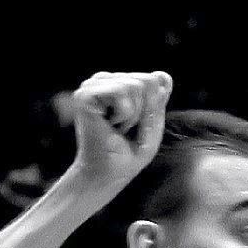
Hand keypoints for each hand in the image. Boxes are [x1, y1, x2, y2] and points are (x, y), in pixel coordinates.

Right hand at [69, 71, 173, 192]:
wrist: (109, 172)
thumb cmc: (130, 152)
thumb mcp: (153, 124)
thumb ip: (157, 100)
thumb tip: (163, 75)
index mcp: (119, 84)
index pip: (154, 80)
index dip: (153, 108)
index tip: (136, 125)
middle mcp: (105, 81)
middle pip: (146, 81)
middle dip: (144, 111)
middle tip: (126, 128)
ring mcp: (93, 85)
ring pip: (135, 85)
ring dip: (133, 114)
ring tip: (117, 127)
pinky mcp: (85, 94)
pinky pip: (121, 92)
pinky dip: (124, 114)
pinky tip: (109, 124)